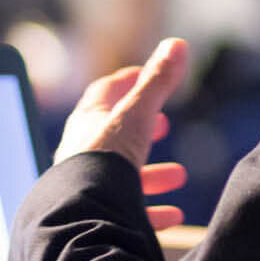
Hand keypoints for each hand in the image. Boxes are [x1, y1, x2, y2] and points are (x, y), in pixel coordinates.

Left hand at [56, 38, 191, 230]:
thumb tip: (177, 44)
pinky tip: (173, 215)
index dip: (128, 81)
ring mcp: (88, 186)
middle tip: (165, 125)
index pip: (104, 93)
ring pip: (122, 175)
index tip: (147, 76)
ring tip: (177, 175)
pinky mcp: (98, 215)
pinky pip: (127, 210)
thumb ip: (157, 81)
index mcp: (87, 123)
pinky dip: (153, 210)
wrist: (82, 217)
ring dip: (153, 174)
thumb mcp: (137, 114)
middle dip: (145, 129)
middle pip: (115, 135)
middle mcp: (82, 153)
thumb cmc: (105, 160)